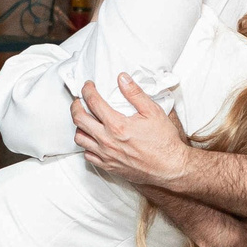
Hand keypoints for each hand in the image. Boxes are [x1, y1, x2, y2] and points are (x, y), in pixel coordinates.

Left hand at [72, 75, 193, 186]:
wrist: (170, 168)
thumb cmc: (164, 141)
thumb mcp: (153, 111)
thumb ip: (135, 93)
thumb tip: (122, 79)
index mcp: (117, 125)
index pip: (93, 102)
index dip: (87, 90)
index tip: (89, 86)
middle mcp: (107, 141)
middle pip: (79, 119)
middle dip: (76, 106)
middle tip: (80, 100)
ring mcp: (106, 155)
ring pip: (79, 138)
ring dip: (79, 126)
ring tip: (85, 119)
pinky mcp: (108, 166)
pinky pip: (87, 155)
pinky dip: (87, 145)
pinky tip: (93, 139)